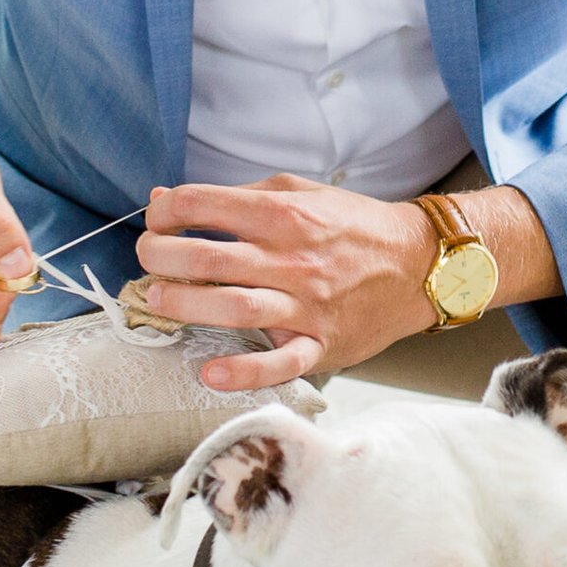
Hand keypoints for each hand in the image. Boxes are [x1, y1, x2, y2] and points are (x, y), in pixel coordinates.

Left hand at [137, 173, 433, 390]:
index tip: (157, 221)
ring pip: (235, 306)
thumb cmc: (352, 226)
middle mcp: (292, 258)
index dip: (167, 212)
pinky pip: (281, 363)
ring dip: (187, 305)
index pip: (205, 204)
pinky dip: (244, 372)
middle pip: (208, 257)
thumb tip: (167, 198)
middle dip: (161, 256)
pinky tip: (210, 373)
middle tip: (146, 259)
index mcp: (284, 213)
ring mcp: (307, 304)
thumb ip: (235, 196)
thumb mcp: (299, 193)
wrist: (420, 264)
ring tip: (160, 300)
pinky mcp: (322, 343)